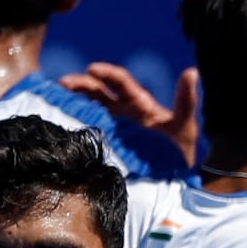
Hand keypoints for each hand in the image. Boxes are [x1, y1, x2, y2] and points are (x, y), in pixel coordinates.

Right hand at [65, 60, 197, 170]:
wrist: (179, 178)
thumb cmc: (183, 149)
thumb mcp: (185, 124)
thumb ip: (186, 100)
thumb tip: (191, 72)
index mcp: (139, 104)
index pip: (120, 82)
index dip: (106, 73)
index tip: (92, 69)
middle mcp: (124, 113)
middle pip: (99, 93)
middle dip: (81, 85)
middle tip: (63, 84)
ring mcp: (115, 129)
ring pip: (90, 110)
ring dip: (73, 103)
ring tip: (55, 101)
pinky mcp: (110, 146)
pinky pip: (91, 133)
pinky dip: (77, 126)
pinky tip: (62, 126)